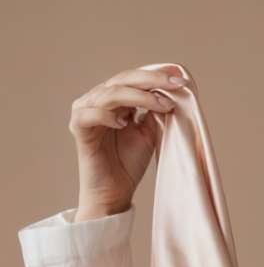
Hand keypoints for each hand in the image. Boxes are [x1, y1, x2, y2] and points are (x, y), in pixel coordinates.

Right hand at [70, 66, 186, 214]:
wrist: (115, 191)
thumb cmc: (130, 162)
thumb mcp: (149, 131)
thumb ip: (153, 111)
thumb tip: (170, 91)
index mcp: (115, 99)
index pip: (134, 79)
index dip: (157, 75)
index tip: (181, 77)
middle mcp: (97, 101)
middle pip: (123, 80)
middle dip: (152, 80)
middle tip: (175, 84)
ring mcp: (86, 112)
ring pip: (110, 94)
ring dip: (139, 97)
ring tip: (161, 105)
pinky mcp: (78, 129)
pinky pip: (88, 114)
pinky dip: (107, 114)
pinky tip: (124, 122)